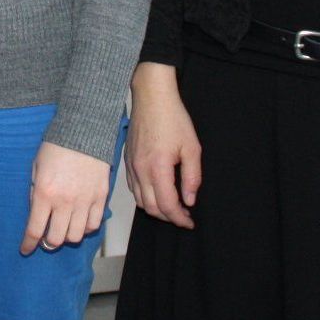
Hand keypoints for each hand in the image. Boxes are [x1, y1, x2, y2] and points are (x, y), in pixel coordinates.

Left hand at [22, 141, 112, 253]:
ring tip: (63, 228)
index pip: (34, 229)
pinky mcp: (100, 198)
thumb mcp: (36, 168)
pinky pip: (94, 225)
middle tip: (46, 237)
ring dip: (67, 236)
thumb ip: (35, 192)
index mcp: (45, 193)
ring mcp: (84, 201)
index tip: (25, 250)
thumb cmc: (56, 148)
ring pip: (76, 236)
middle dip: (48, 242)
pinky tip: (80, 222)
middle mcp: (65, 202)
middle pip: (56, 238)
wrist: (83, 133)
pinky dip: (86, 228)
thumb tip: (37, 213)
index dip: (28, 244)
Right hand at [124, 61, 201, 228]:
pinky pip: (133, 188)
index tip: (189, 222)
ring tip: (172, 206)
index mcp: (158, 168)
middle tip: (183, 216)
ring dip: (156, 209)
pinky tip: (157, 192)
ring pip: (140, 200)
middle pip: (151, 208)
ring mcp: (131, 166)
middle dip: (168, 217)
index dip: (179, 218)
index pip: (167, 205)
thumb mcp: (192, 148)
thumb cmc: (172, 118)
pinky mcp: (127, 161)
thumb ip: (192, 177)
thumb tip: (189, 199)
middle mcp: (140, 170)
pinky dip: (144, 197)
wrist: (151, 97)